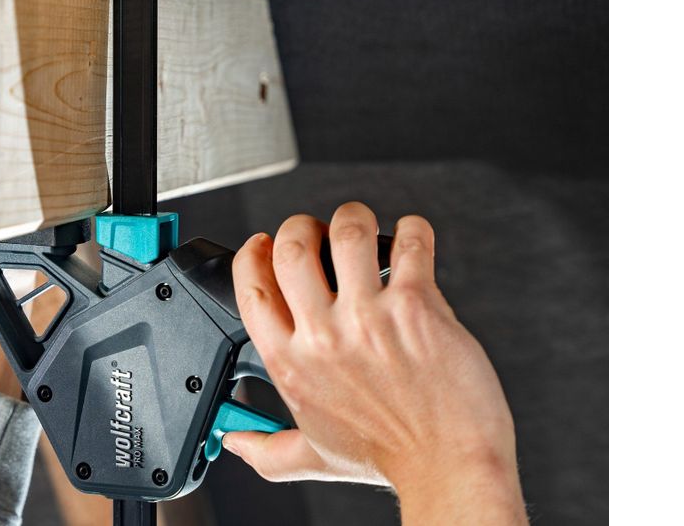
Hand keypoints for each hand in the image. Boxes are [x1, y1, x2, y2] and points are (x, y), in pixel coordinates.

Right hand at [224, 202, 526, 524]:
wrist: (447, 465)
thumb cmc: (388, 457)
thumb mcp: (313, 453)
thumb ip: (266, 448)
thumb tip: (236, 442)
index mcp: (289, 362)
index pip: (251, 284)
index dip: (255, 252)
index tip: (265, 244)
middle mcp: (322, 336)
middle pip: (291, 245)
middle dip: (302, 226)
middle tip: (320, 234)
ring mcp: (368, 317)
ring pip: (346, 231)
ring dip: (354, 218)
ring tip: (365, 230)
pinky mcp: (415, 305)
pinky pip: (409, 241)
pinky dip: (412, 230)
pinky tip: (412, 240)